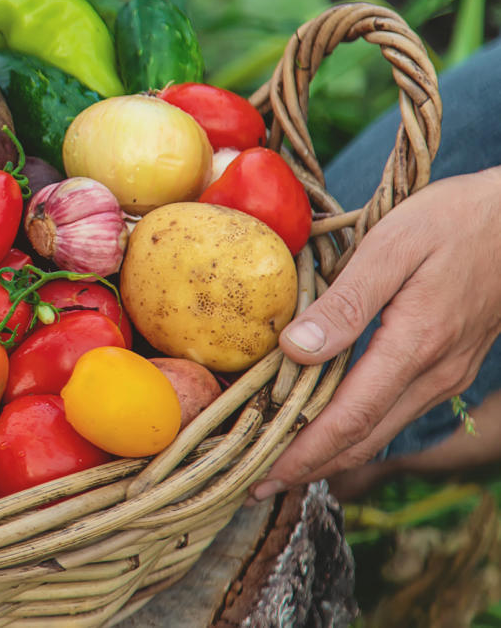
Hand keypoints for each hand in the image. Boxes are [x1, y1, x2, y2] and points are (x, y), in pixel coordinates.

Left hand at [252, 168, 500, 496]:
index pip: (349, 418)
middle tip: (256, 487)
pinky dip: (355, 429)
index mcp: (414, 346)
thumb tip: (294, 351)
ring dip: (331, 453)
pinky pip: (393, 410)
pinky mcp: (446, 365)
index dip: (304, 453)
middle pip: (363, 438)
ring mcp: (444, 373)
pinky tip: (325, 428)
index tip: (263, 476)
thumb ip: (344, 302)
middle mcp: (433, 373)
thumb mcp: (392, 246)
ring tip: (281, 466)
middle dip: (309, 468)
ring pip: (380, 429)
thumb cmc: (452, 221)